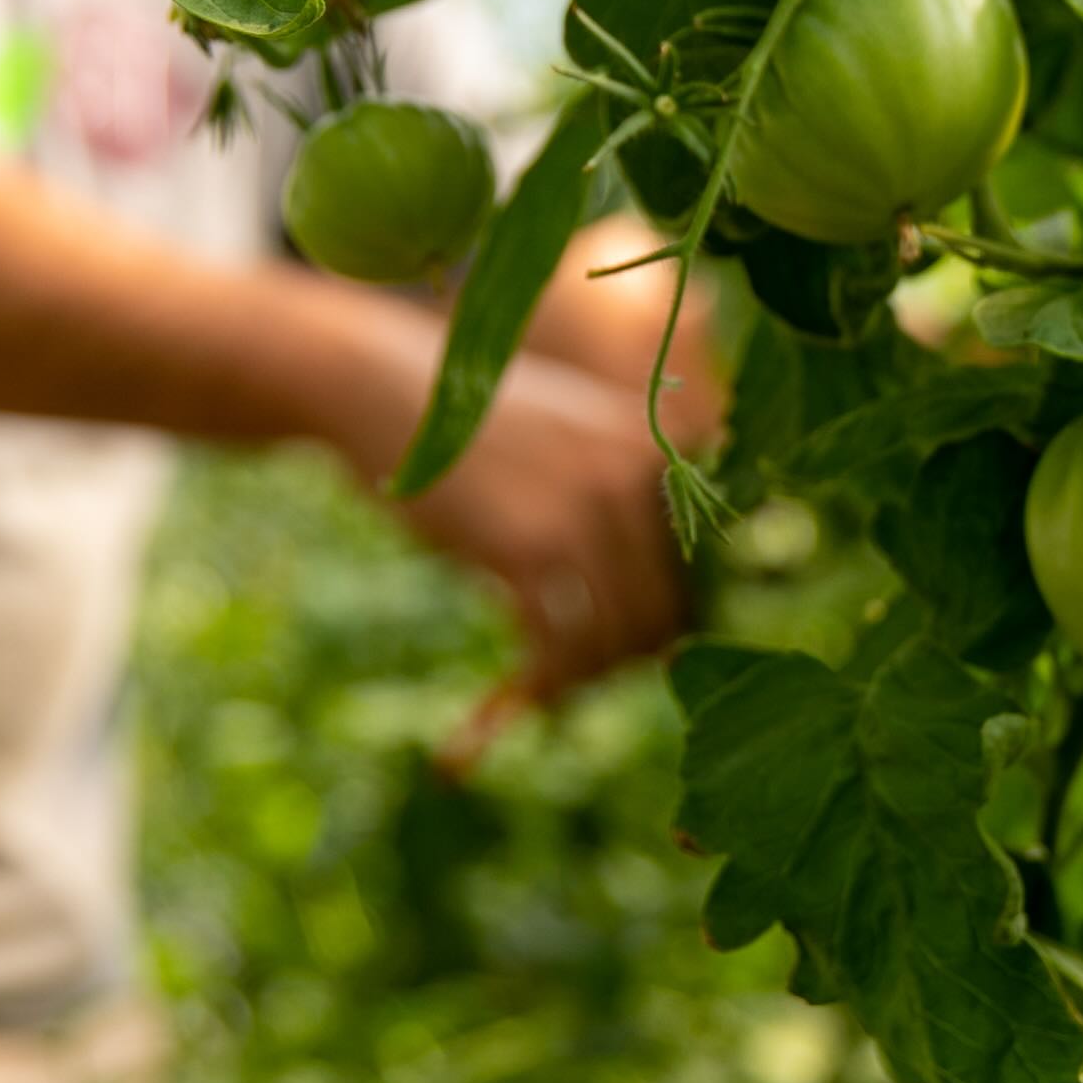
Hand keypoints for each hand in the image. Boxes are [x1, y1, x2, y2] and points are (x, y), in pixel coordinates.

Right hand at [397, 345, 686, 707]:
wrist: (385, 393)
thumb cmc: (476, 425)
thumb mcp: (574, 433)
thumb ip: (620, 489)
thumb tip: (657, 594)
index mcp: (653, 449)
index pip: (697, 565)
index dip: (664, 615)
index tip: (630, 642)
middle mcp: (630, 478)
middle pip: (662, 608)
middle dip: (626, 656)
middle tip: (587, 672)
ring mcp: (584, 514)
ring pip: (615, 636)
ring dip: (587, 676)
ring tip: (556, 683)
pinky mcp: (529, 550)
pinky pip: (561, 645)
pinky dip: (549, 681)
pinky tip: (531, 689)